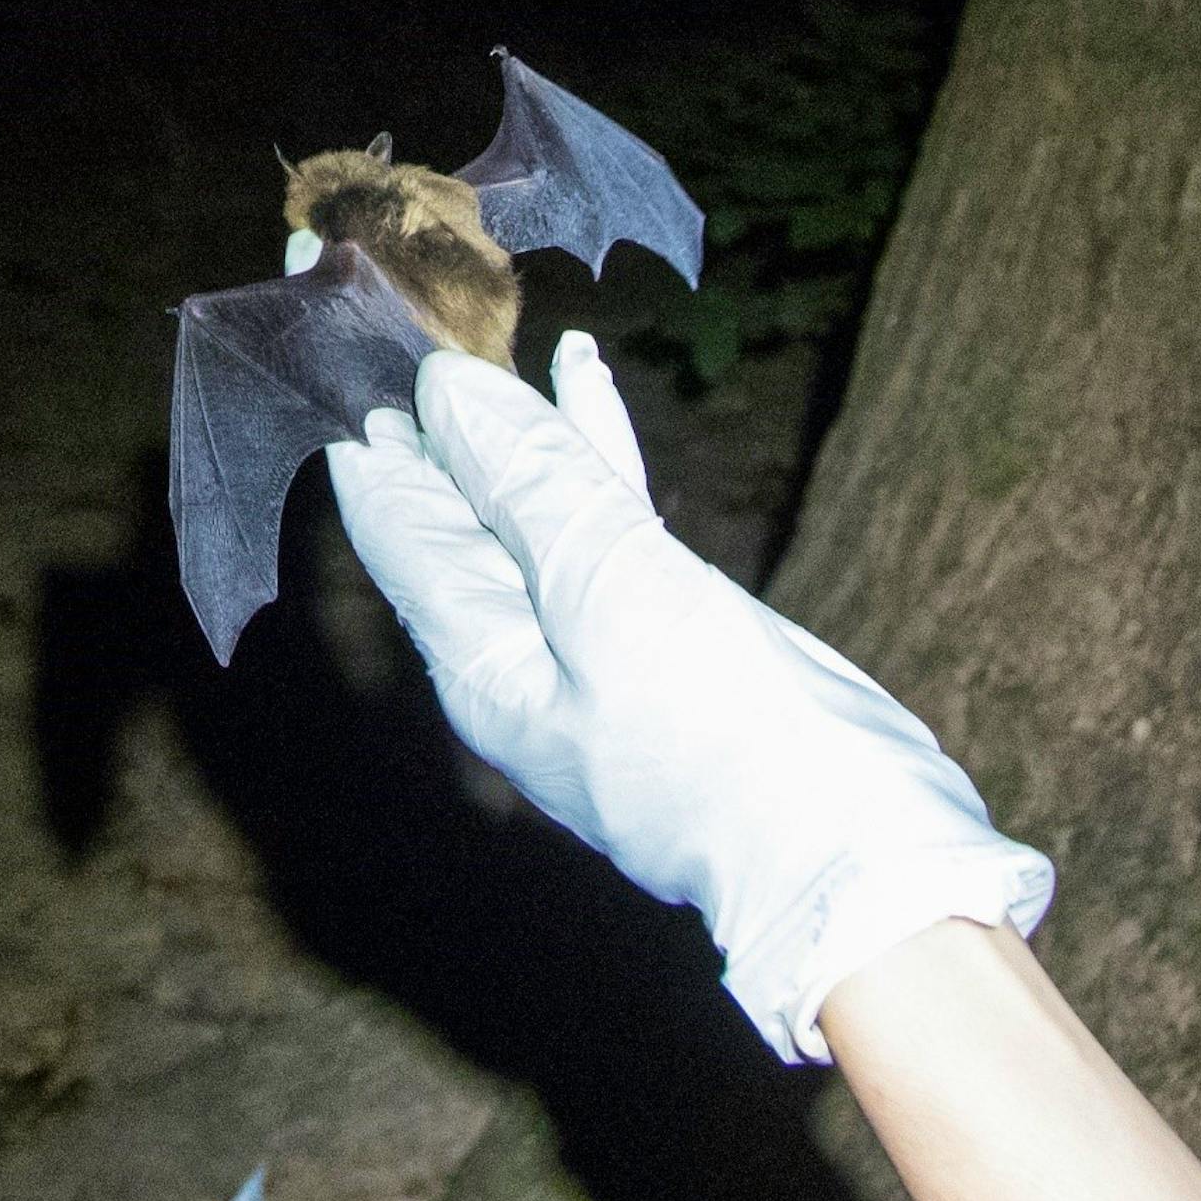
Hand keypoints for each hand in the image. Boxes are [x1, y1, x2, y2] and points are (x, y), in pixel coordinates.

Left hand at [315, 316, 1052, 1063]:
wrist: (849, 845)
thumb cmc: (718, 737)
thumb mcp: (607, 592)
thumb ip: (526, 487)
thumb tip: (445, 394)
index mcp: (482, 659)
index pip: (403, 540)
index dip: (379, 462)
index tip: (351, 383)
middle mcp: (524, 650)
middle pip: (462, 522)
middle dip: (438, 442)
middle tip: (402, 358)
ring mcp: (599, 639)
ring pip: (539, 513)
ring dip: (522, 433)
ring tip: (497, 355)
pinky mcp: (670, 625)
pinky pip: (610, 524)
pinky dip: (596, 454)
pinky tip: (587, 384)